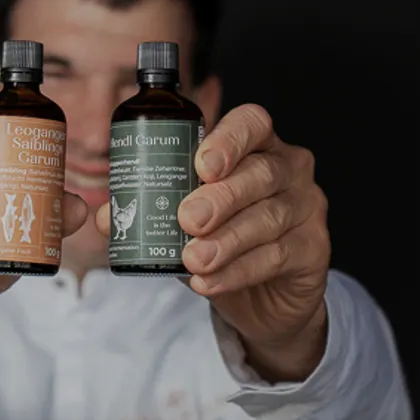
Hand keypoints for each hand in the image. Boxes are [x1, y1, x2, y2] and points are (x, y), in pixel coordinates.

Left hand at [95, 103, 329, 380]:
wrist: (264, 297)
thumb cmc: (223, 239)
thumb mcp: (183, 222)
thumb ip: (149, 211)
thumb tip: (104, 217)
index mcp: (256, 146)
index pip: (252, 123)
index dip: (229, 139)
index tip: (201, 165)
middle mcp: (289, 168)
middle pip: (261, 173)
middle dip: (221, 197)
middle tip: (187, 219)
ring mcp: (307, 207)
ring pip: (269, 217)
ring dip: (227, 240)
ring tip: (192, 259)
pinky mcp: (314, 249)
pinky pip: (277, 256)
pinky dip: (238, 270)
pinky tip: (208, 282)